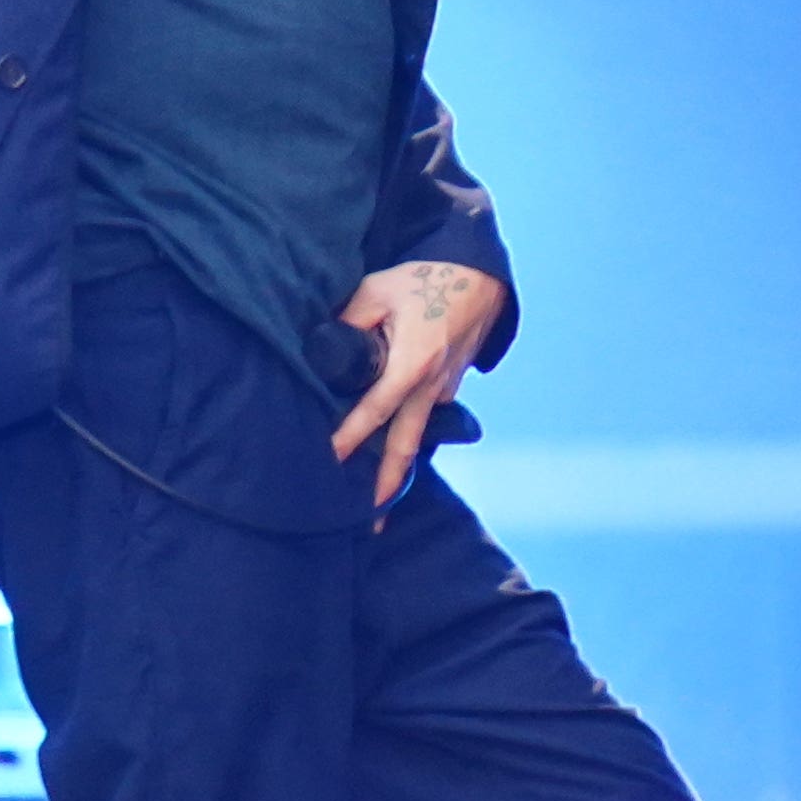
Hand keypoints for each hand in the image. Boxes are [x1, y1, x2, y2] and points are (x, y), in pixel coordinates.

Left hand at [329, 260, 507, 511]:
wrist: (480, 278)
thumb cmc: (427, 280)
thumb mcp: (377, 290)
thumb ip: (348, 320)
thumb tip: (321, 344)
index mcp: (413, 364)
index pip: (374, 411)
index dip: (349, 436)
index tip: (329, 458)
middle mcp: (432, 386)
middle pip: (405, 447)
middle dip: (387, 486)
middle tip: (370, 522)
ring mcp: (445, 390)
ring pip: (417, 438)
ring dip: (398, 469)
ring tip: (379, 503)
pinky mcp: (450, 386)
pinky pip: (426, 420)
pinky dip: (409, 440)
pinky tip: (393, 457)